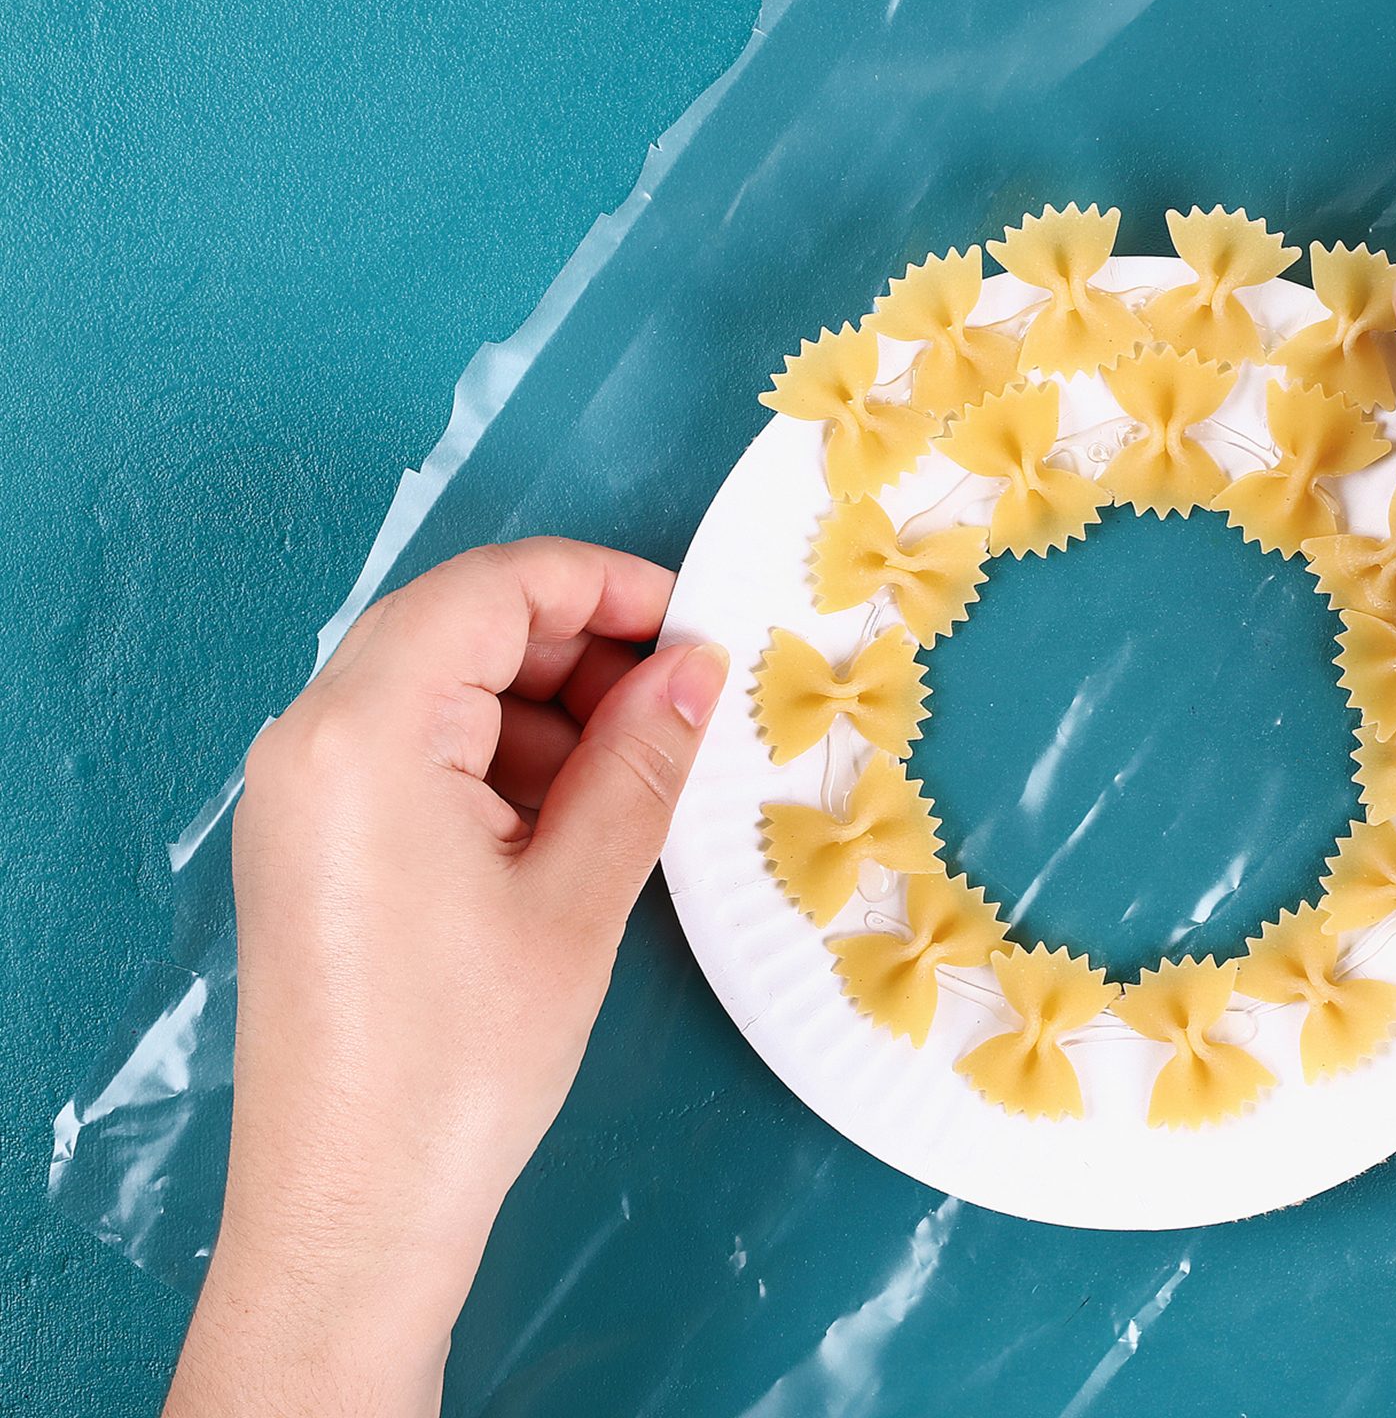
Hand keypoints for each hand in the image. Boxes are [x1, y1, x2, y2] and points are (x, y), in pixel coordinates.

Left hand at [166, 538, 727, 1416]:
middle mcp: (309, 741)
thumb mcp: (580, 893)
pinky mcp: (310, 843)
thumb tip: (697, 667)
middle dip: (579, 649)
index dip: (605, 586)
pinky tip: (573, 822)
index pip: (491, 589)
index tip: (695, 625)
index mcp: (363, 732)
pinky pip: (412, 750)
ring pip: (440, 688)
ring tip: (636, 778)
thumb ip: (642, 759)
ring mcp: (298, 793)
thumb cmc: (460, 1059)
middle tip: (682, 704)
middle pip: (459, 627)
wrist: (354, 1208)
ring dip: (546, 709)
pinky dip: (500, 759)